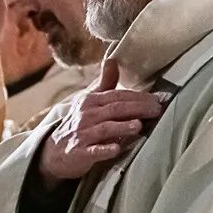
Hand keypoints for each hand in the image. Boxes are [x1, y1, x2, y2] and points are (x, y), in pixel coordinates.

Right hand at [37, 58, 164, 183]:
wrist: (55, 151)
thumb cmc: (79, 124)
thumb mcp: (90, 101)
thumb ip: (105, 83)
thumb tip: (112, 59)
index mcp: (91, 101)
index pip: (117, 95)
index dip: (138, 97)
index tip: (157, 99)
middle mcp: (87, 115)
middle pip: (115, 109)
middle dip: (137, 108)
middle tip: (156, 110)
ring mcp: (82, 134)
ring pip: (105, 128)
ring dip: (122, 126)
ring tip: (138, 126)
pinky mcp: (80, 153)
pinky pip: (93, 150)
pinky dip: (105, 149)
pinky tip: (116, 149)